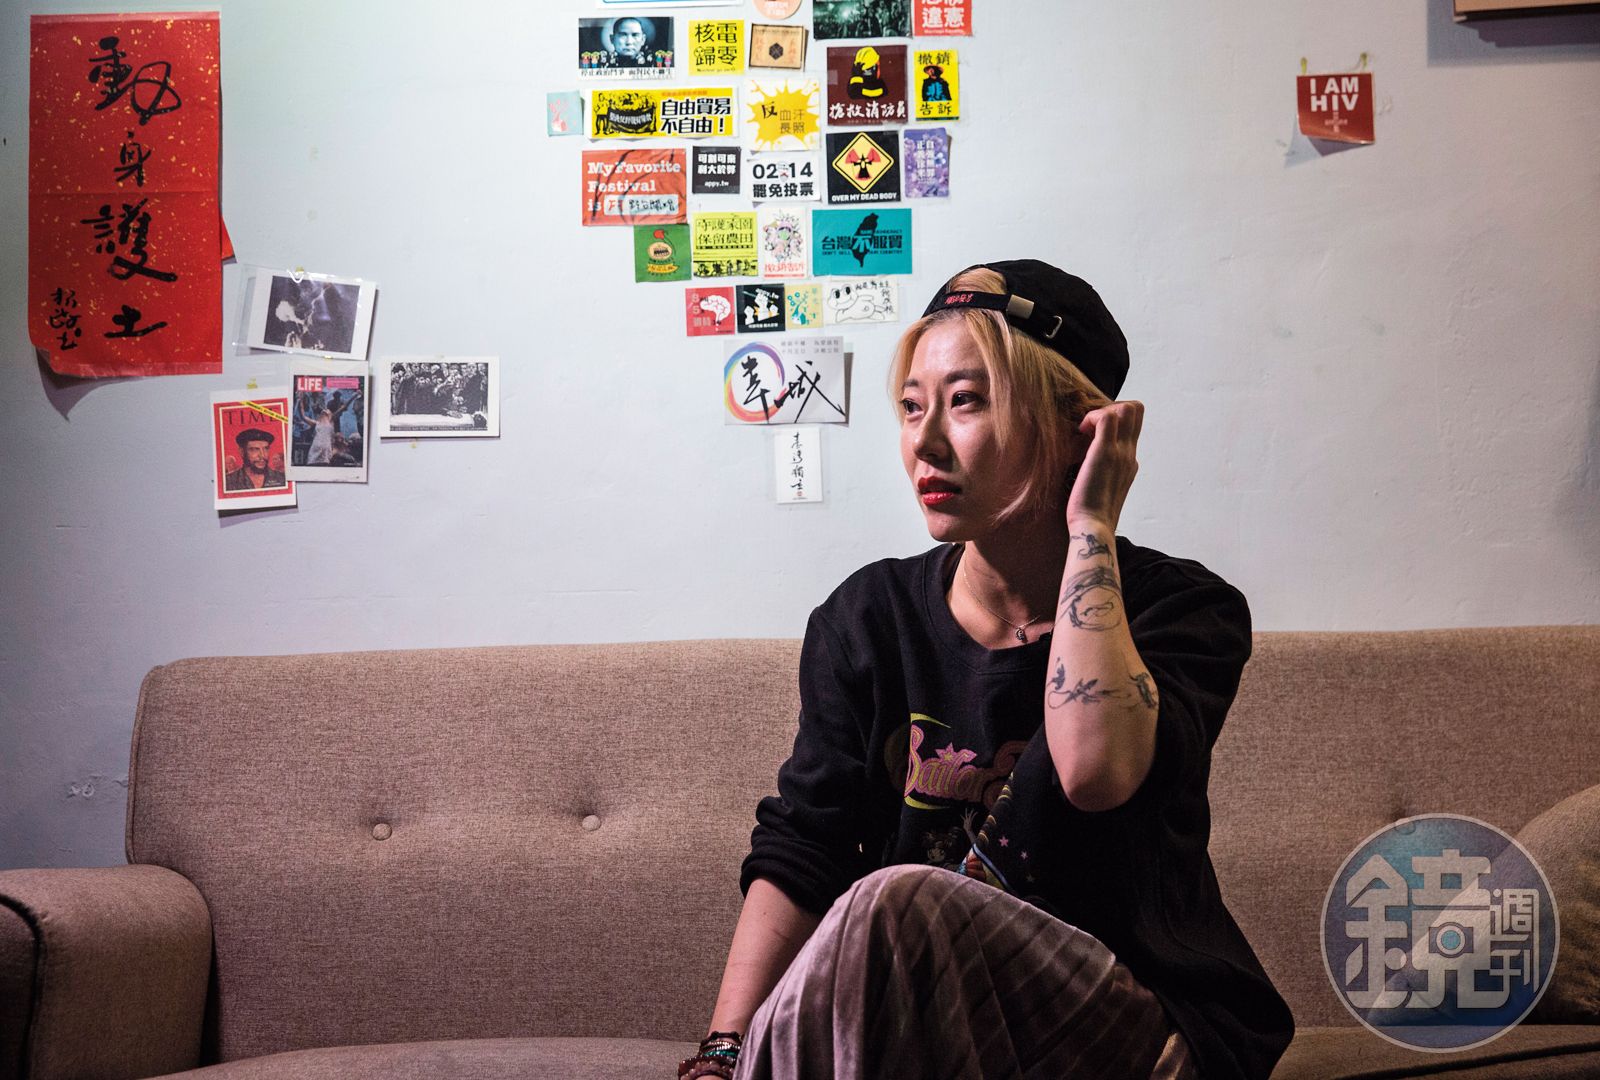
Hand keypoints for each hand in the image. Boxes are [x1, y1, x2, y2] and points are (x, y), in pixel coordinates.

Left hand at [1066, 400, 1142, 533]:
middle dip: (1110, 407)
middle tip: (1088, 427)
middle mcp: (1130, 454)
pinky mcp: (1106, 452)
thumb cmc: (1089, 512)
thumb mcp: (1099, 487)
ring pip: (1127, 408)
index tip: (1091, 432)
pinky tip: (1080, 433)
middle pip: (1136, 410)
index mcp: (1129, 462)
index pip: (1132, 425)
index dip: (1113, 419)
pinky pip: (1107, 417)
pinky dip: (1092, 417)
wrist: (1093, 526)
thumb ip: (1098, 471)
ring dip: (1101, 411)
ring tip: (1085, 431)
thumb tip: (1081, 462)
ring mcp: (1121, 452)